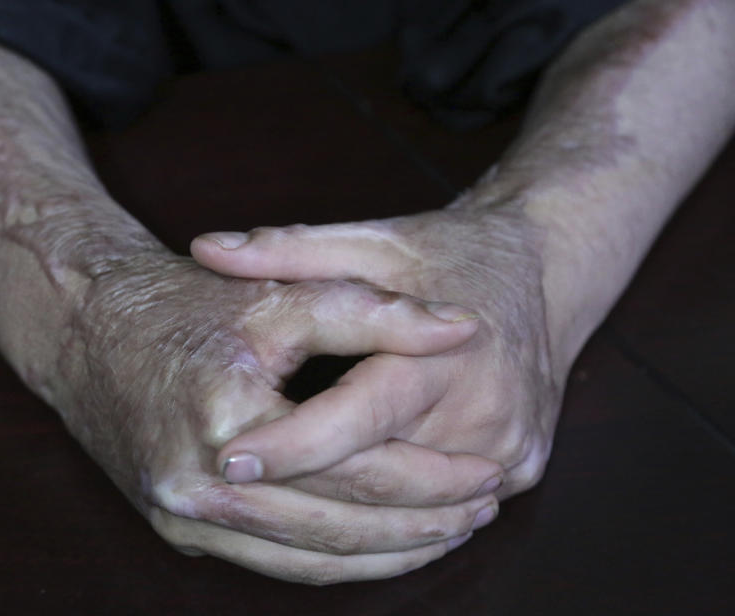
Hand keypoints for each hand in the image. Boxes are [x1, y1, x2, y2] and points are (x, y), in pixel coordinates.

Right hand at [31, 252, 500, 582]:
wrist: (85, 327)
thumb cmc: (182, 303)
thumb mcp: (280, 295)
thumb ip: (375, 312)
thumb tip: (461, 329)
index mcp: (229, 423)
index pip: (358, 468)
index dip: (432, 475)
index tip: (486, 471)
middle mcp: (197, 488)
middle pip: (337, 527)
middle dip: (420, 526)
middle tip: (482, 510)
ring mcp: (181, 518)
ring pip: (306, 562)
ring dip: (383, 556)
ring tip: (446, 536)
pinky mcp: (175, 528)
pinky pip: (270, 563)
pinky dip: (331, 562)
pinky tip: (375, 550)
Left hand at [191, 205, 565, 498]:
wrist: (546, 272)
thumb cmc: (450, 252)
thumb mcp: (375, 241)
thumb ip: (292, 250)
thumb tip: (206, 250)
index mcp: (448, 355)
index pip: (359, 418)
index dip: (291, 445)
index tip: (227, 460)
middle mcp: (489, 414)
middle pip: (379, 475)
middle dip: (302, 488)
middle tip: (225, 491)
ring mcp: (512, 452)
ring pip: (409, 506)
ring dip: (340, 508)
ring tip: (269, 501)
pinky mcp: (524, 471)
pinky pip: (442, 508)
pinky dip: (390, 509)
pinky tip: (341, 501)